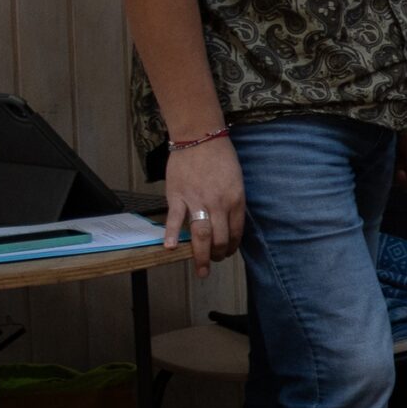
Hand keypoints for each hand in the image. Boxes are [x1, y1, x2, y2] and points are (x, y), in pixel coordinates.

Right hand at [163, 135, 243, 278]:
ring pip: (201, 234)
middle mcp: (218, 203)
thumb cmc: (221, 158)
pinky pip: (174, 219)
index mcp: (236, 200)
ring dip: (201, 255)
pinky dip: (171, 234)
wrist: (200, 138)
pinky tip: (169, 248)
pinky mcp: (177, 195)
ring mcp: (197, 200)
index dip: (233, 246)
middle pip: (219, 238)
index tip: (228, 253)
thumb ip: (233, 203)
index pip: (237, 232)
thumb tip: (229, 224)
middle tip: (214, 264)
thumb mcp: (237, 181)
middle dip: (218, 255)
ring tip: (201, 269)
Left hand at [396, 122, 406, 196]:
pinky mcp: (401, 161)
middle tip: (397, 165)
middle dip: (404, 179)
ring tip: (394, 158)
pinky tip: (391, 157)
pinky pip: (395, 173)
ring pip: (403, 181)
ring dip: (396, 173)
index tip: (403, 173)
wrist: (403, 112)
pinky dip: (391, 168)